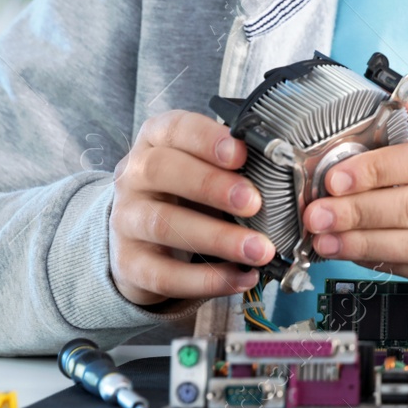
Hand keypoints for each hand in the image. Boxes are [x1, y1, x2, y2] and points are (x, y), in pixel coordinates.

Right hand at [109, 110, 275, 305]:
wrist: (146, 239)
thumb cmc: (189, 193)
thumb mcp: (208, 168)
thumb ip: (236, 164)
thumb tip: (283, 171)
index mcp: (156, 142)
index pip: (174, 128)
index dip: (206, 139)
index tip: (241, 153)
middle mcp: (133, 176)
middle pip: (161, 171)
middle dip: (211, 185)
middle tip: (253, 202)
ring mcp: (125, 220)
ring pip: (163, 224)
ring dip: (218, 239)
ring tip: (260, 250)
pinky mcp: (128, 263)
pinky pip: (163, 274)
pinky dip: (207, 279)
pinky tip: (242, 278)